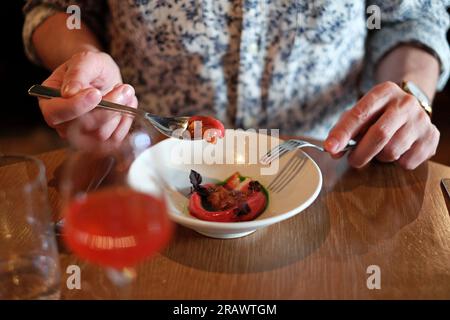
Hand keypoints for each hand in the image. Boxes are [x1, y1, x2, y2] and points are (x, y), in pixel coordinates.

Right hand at [39, 51, 137, 140]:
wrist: (104, 77)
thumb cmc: (91, 68)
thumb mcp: (84, 60)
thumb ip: (78, 73)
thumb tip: (69, 92)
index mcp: (49, 102)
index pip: (56, 113)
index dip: (76, 106)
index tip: (96, 93)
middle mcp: (62, 124)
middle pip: (82, 127)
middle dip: (107, 107)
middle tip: (124, 88)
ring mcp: (80, 136)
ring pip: (101, 134)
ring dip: (119, 112)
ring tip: (124, 91)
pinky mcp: (99, 142)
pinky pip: (115, 139)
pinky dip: (126, 120)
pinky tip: (127, 104)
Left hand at [324, 81, 439, 169]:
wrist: (411, 110)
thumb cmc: (377, 115)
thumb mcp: (359, 113)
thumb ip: (342, 129)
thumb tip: (332, 149)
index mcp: (383, 92)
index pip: (359, 114)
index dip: (343, 134)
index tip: (330, 148)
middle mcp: (405, 103)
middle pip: (379, 134)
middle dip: (361, 153)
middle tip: (353, 160)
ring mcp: (421, 120)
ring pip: (392, 151)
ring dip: (379, 158)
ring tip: (379, 150)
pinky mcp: (431, 137)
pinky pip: (407, 162)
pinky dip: (397, 163)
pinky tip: (398, 151)